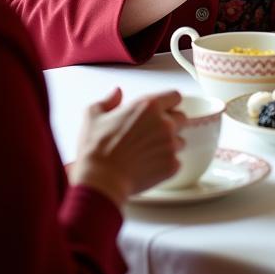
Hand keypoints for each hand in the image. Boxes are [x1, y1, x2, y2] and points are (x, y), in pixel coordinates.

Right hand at [70, 88, 184, 205]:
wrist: (100, 181)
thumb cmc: (95, 150)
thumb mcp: (93, 117)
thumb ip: (108, 100)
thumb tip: (117, 92)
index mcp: (150, 106)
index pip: (174, 97)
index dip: (168, 104)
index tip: (161, 111)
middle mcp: (165, 123)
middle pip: (181, 118)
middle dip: (170, 124)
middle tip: (151, 135)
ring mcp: (171, 144)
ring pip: (180, 141)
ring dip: (168, 145)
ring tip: (146, 153)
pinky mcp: (172, 164)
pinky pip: (176, 161)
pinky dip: (165, 164)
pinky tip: (148, 167)